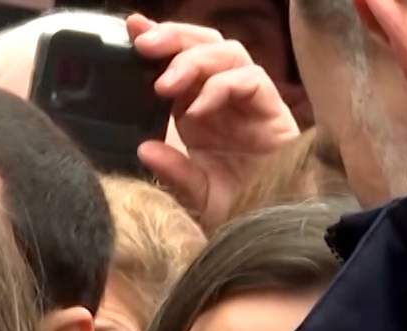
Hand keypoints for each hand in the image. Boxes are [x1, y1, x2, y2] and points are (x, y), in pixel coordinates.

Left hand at [127, 13, 300, 229]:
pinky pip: (251, 79)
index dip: (159, 39)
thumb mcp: (191, 192)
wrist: (270, 226)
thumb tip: (144, 149)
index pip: (179, 60)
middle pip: (205, 43)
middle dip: (174, 37)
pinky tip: (199, 108)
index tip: (132, 28)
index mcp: (197, 108)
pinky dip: (222, 86)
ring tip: (166, 85)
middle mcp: (223, 98)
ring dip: (194, 60)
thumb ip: (170, 169)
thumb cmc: (235, 207)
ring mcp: (249, 101)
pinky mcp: (273, 110)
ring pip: (228, 52)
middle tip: (143, 45)